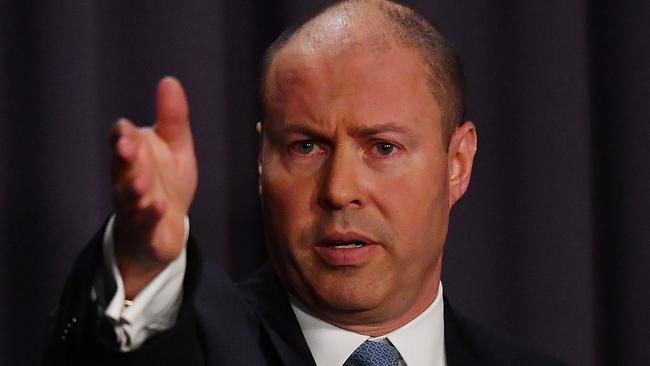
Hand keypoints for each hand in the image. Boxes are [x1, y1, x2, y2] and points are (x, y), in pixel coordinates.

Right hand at [111, 77, 197, 298]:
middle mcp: (127, 179)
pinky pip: (143, 224)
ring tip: (141, 183)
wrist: (165, 229)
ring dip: (132, 189)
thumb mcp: (176, 148)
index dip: (122, 135)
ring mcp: (133, 206)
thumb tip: (169, 80)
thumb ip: (172, 119)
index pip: (122, 140)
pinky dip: (149, 216)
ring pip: (127, 197)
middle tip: (126, 148)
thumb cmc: (167, 183)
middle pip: (120, 167)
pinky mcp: (145, 231)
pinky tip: (158, 207)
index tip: (125, 130)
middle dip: (123, 157)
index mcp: (134, 155)